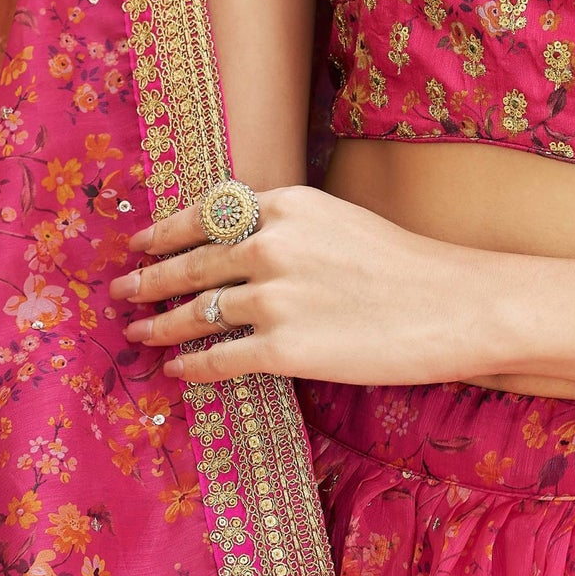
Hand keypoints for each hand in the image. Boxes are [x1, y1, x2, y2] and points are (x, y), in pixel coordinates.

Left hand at [113, 185, 507, 386]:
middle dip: (147, 280)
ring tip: (138, 334)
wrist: (455, 304)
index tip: (137, 243)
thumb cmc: (405, 263)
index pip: (202, 215)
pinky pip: (219, 359)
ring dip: (160, 326)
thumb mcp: (336, 221)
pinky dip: (192, 367)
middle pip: (188, 265)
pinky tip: (178, 371)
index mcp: (283, 204)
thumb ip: (285, 227)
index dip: (162, 233)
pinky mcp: (283, 349)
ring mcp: (273, 298)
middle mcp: (268, 244)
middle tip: (119, 292)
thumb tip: (237, 246)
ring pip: (195, 315)